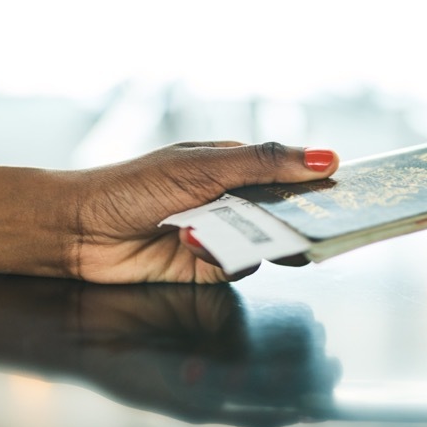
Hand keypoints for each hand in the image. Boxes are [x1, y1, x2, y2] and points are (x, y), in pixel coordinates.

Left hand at [69, 141, 337, 283]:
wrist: (76, 232)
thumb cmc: (132, 186)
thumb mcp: (204, 166)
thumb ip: (266, 164)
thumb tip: (327, 156)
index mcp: (235, 166)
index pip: (291, 173)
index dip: (320, 182)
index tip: (351, 193)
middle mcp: (232, 201)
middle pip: (286, 213)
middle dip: (301, 220)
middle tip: (322, 229)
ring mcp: (221, 236)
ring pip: (265, 243)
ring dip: (256, 241)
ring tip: (238, 235)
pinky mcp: (206, 269)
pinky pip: (237, 268)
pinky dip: (224, 258)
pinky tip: (191, 244)